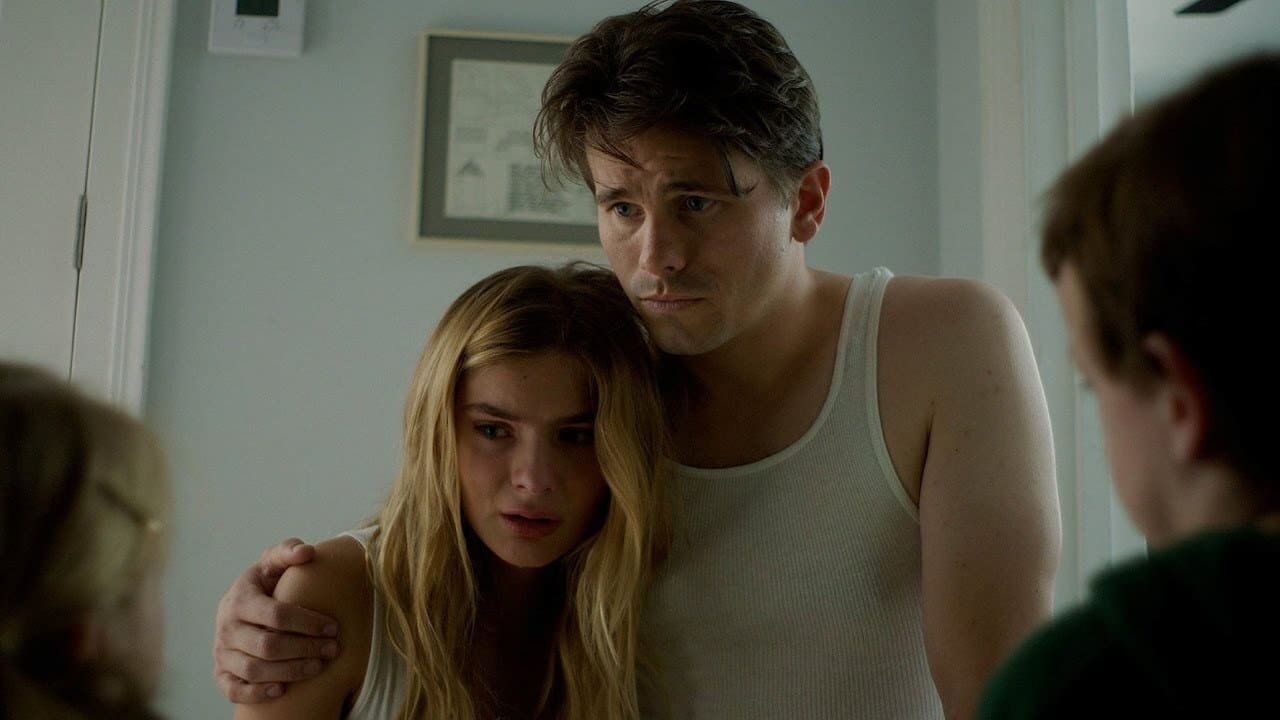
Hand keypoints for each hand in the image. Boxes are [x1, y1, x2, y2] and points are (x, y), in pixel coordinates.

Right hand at [213, 538, 340, 702]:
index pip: (276, 615)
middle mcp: (226, 627)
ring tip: (318, 666)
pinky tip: (282, 690)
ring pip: (254, 670)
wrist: (240, 605)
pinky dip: (256, 693)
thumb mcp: (273, 563)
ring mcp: (221, 652)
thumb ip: (288, 551)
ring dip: (290, 671)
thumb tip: (307, 552)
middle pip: (268, 646)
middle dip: (304, 649)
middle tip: (332, 649)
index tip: (332, 627)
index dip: (307, 623)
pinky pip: (234, 690)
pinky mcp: (220, 672)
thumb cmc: (265, 583)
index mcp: (239, 599)